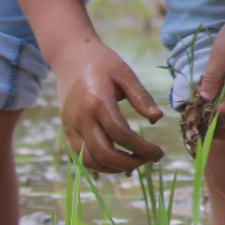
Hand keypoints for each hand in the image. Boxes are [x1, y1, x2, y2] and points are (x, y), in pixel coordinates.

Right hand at [55, 42, 164, 172]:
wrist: (71, 56)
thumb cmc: (103, 63)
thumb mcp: (126, 74)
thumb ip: (141, 97)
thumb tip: (157, 119)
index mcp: (98, 102)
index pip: (121, 135)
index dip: (142, 148)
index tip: (159, 153)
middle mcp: (80, 118)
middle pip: (104, 153)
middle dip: (130, 162)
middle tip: (149, 160)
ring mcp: (70, 126)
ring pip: (89, 160)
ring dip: (113, 168)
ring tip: (134, 163)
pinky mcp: (65, 130)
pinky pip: (78, 156)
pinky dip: (97, 165)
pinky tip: (115, 162)